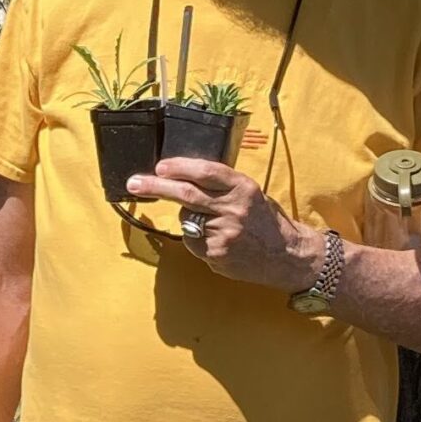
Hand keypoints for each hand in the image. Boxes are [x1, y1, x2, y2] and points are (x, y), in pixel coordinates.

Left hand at [126, 157, 318, 290]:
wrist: (286, 254)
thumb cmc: (264, 220)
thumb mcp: (248, 193)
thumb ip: (220, 187)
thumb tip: (180, 178)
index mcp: (243, 187)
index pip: (206, 172)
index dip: (180, 167)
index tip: (160, 167)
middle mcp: (233, 208)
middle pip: (186, 194)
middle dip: (155, 187)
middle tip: (134, 183)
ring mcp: (224, 232)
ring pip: (187, 220)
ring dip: (189, 220)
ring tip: (214, 225)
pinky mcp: (217, 252)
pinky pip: (193, 241)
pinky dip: (197, 239)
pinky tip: (218, 242)